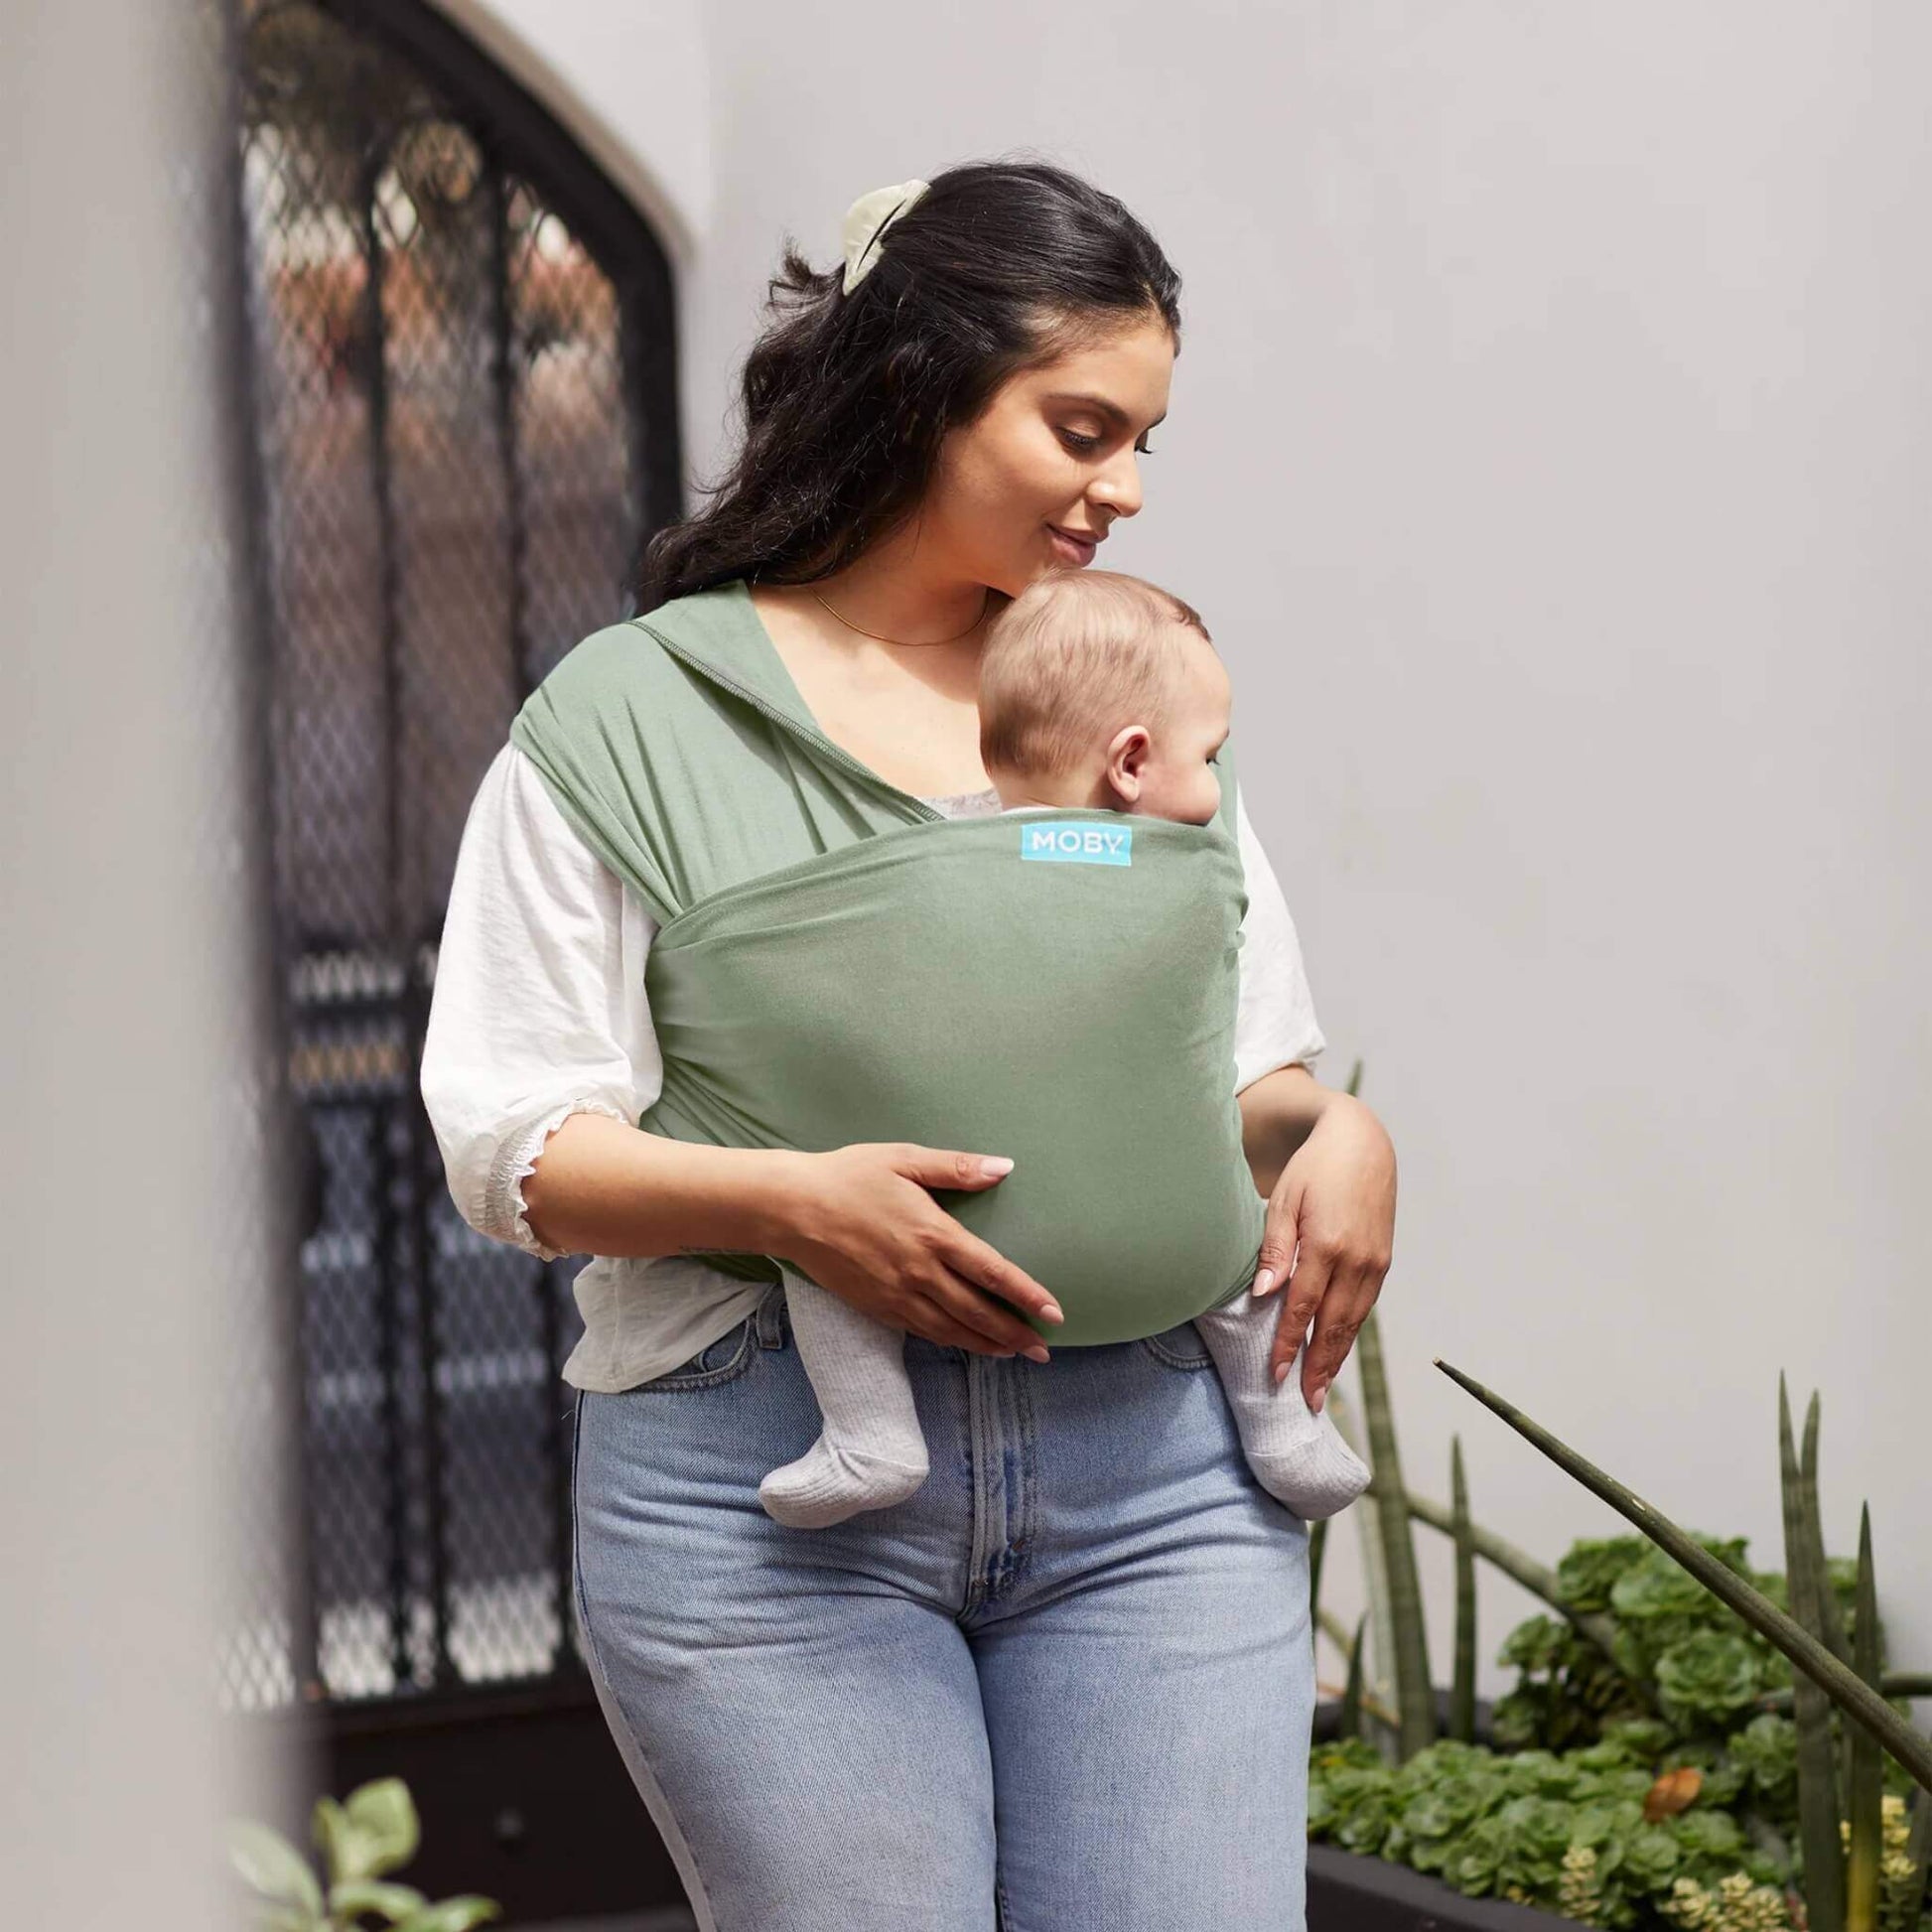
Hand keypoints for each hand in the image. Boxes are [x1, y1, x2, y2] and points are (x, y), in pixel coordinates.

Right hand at [768, 1142, 1064, 1359]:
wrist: (791, 1209)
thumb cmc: (849, 1176)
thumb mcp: (904, 1159)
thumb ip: (957, 1167)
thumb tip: (1004, 1167)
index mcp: (933, 1234)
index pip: (992, 1272)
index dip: (1026, 1295)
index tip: (1054, 1313)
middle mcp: (919, 1272)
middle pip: (978, 1312)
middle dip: (1015, 1334)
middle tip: (1044, 1350)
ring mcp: (896, 1295)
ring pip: (951, 1330)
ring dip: (986, 1345)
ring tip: (1013, 1354)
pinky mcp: (876, 1307)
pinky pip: (922, 1331)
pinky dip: (950, 1341)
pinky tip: (964, 1343)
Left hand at [1249, 1094, 1395, 1409]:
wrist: (1362, 1144)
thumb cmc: (1313, 1170)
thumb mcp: (1284, 1201)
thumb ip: (1274, 1250)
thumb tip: (1264, 1296)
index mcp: (1327, 1245)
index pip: (1303, 1308)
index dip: (1288, 1344)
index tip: (1274, 1375)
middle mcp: (1357, 1261)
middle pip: (1334, 1326)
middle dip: (1318, 1366)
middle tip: (1304, 1401)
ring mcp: (1375, 1263)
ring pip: (1353, 1322)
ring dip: (1337, 1357)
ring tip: (1320, 1389)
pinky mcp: (1384, 1262)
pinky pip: (1365, 1307)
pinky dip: (1350, 1334)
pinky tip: (1337, 1351)